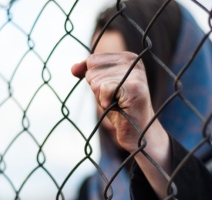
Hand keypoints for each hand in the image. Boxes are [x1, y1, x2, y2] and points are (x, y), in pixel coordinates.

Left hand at [72, 52, 170, 198]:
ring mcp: (136, 74)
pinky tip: (118, 107)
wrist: (138, 132)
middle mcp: (133, 61)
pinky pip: (104, 88)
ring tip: (117, 104)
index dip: (94, 80)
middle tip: (114, 100)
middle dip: (97, 90)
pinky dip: (105, 102)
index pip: (92, 60)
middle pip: (92, 70)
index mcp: (127, 57)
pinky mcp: (135, 87)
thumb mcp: (101, 86)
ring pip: (96, 81)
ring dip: (101, 98)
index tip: (111, 91)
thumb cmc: (119, 108)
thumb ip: (88, 73)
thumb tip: (73, 69)